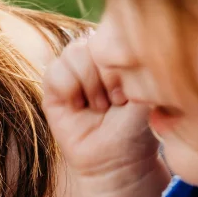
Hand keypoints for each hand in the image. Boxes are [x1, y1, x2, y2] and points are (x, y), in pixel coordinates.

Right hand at [43, 35, 160, 195]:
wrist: (120, 162)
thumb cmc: (137, 128)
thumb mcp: (145, 91)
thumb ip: (134, 61)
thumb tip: (119, 36)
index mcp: (113, 55)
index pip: (109, 34)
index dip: (119, 61)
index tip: (131, 92)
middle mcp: (90, 60)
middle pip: (91, 42)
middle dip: (106, 73)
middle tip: (116, 101)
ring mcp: (70, 74)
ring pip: (73, 53)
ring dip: (90, 82)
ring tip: (100, 106)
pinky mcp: (52, 92)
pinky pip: (54, 72)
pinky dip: (71, 88)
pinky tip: (82, 107)